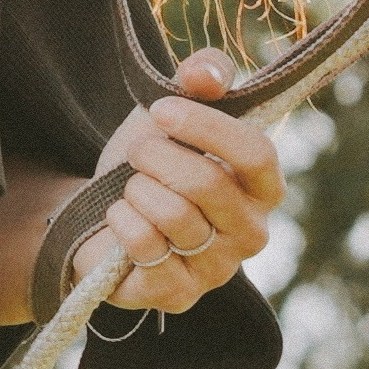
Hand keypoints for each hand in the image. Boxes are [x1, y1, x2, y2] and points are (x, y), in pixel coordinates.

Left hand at [69, 50, 285, 314]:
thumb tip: (204, 73)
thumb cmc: (154, 159)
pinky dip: (122, 219)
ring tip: (132, 186)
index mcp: (264, 188)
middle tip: (137, 149)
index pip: (258, 155)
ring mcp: (216, 270)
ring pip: (173, 215)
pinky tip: (121, 216)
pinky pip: (145, 246)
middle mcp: (251, 234)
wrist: (104, 212)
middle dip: (157, 156)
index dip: (208, 127)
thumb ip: (202, 77)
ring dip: (137, 188)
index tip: (162, 108)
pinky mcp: (177, 295)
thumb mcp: (176, 108)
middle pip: (208, 185)